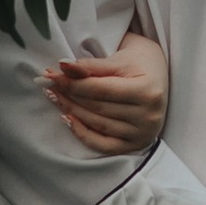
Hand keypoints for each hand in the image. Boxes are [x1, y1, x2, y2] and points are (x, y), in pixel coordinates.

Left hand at [38, 32, 169, 157]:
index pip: (100, 90)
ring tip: (54, 97)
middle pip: (97, 108)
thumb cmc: (139, 62)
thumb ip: (91, 66)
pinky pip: (104, 145)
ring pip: (97, 125)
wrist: (158, 74)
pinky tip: (67, 119)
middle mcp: (148, 116)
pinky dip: (83, 134)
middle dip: (69, 95)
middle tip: (47, 84)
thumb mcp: (118, 59)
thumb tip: (62, 67)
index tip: (50, 75)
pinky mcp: (136, 145)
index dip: (72, 83)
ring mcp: (143, 133)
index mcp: (147, 91)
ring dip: (71, 111)